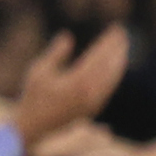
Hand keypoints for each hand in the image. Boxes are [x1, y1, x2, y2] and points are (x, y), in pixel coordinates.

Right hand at [5, 22, 127, 145]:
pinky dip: (115, 74)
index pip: (99, 55)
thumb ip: (56, 53)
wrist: (33, 126)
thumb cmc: (32, 97)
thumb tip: (68, 36)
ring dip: (119, 60)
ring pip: (113, 77)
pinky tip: (115, 67)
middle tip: (123, 33)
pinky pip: (109, 87)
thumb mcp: (39, 71)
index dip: (109, 41)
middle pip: (110, 65)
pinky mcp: (94, 108)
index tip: (116, 28)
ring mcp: (94, 101)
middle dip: (118, 47)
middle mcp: (90, 91)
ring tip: (123, 47)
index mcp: (77, 80)